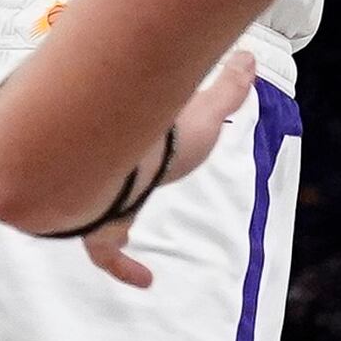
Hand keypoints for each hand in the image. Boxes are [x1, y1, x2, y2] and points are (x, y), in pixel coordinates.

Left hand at [77, 45, 264, 286]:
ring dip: (108, 217)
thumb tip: (248, 59)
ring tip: (123, 237)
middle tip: (121, 178)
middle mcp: (110, 169)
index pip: (129, 136)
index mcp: (135, 141)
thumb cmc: (163, 137)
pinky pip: (107, 255)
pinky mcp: (100, 229)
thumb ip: (228, 89)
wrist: (125, 165)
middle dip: (109, 173)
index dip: (136, 137)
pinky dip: (125, 268)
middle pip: (103, 170)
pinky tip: (145, 280)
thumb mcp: (206, 112)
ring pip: (93, 208)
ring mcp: (99, 198)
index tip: (141, 139)